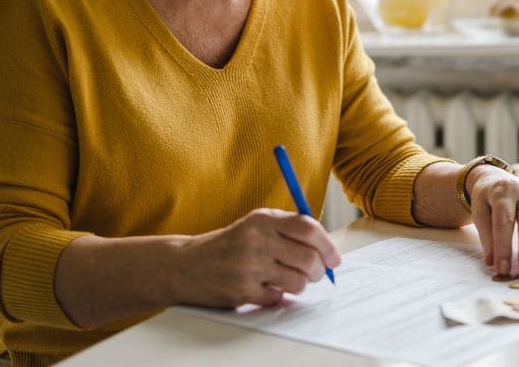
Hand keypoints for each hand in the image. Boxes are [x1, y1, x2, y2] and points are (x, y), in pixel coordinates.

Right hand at [173, 208, 339, 307]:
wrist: (185, 265)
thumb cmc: (229, 245)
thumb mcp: (255, 225)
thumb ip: (288, 229)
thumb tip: (327, 249)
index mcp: (263, 219)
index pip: (309, 229)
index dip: (328, 245)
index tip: (333, 258)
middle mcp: (257, 240)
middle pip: (309, 258)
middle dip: (318, 270)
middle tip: (315, 274)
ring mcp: (249, 266)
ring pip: (298, 282)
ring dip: (299, 285)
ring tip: (287, 281)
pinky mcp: (242, 290)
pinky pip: (278, 298)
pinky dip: (277, 296)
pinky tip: (265, 288)